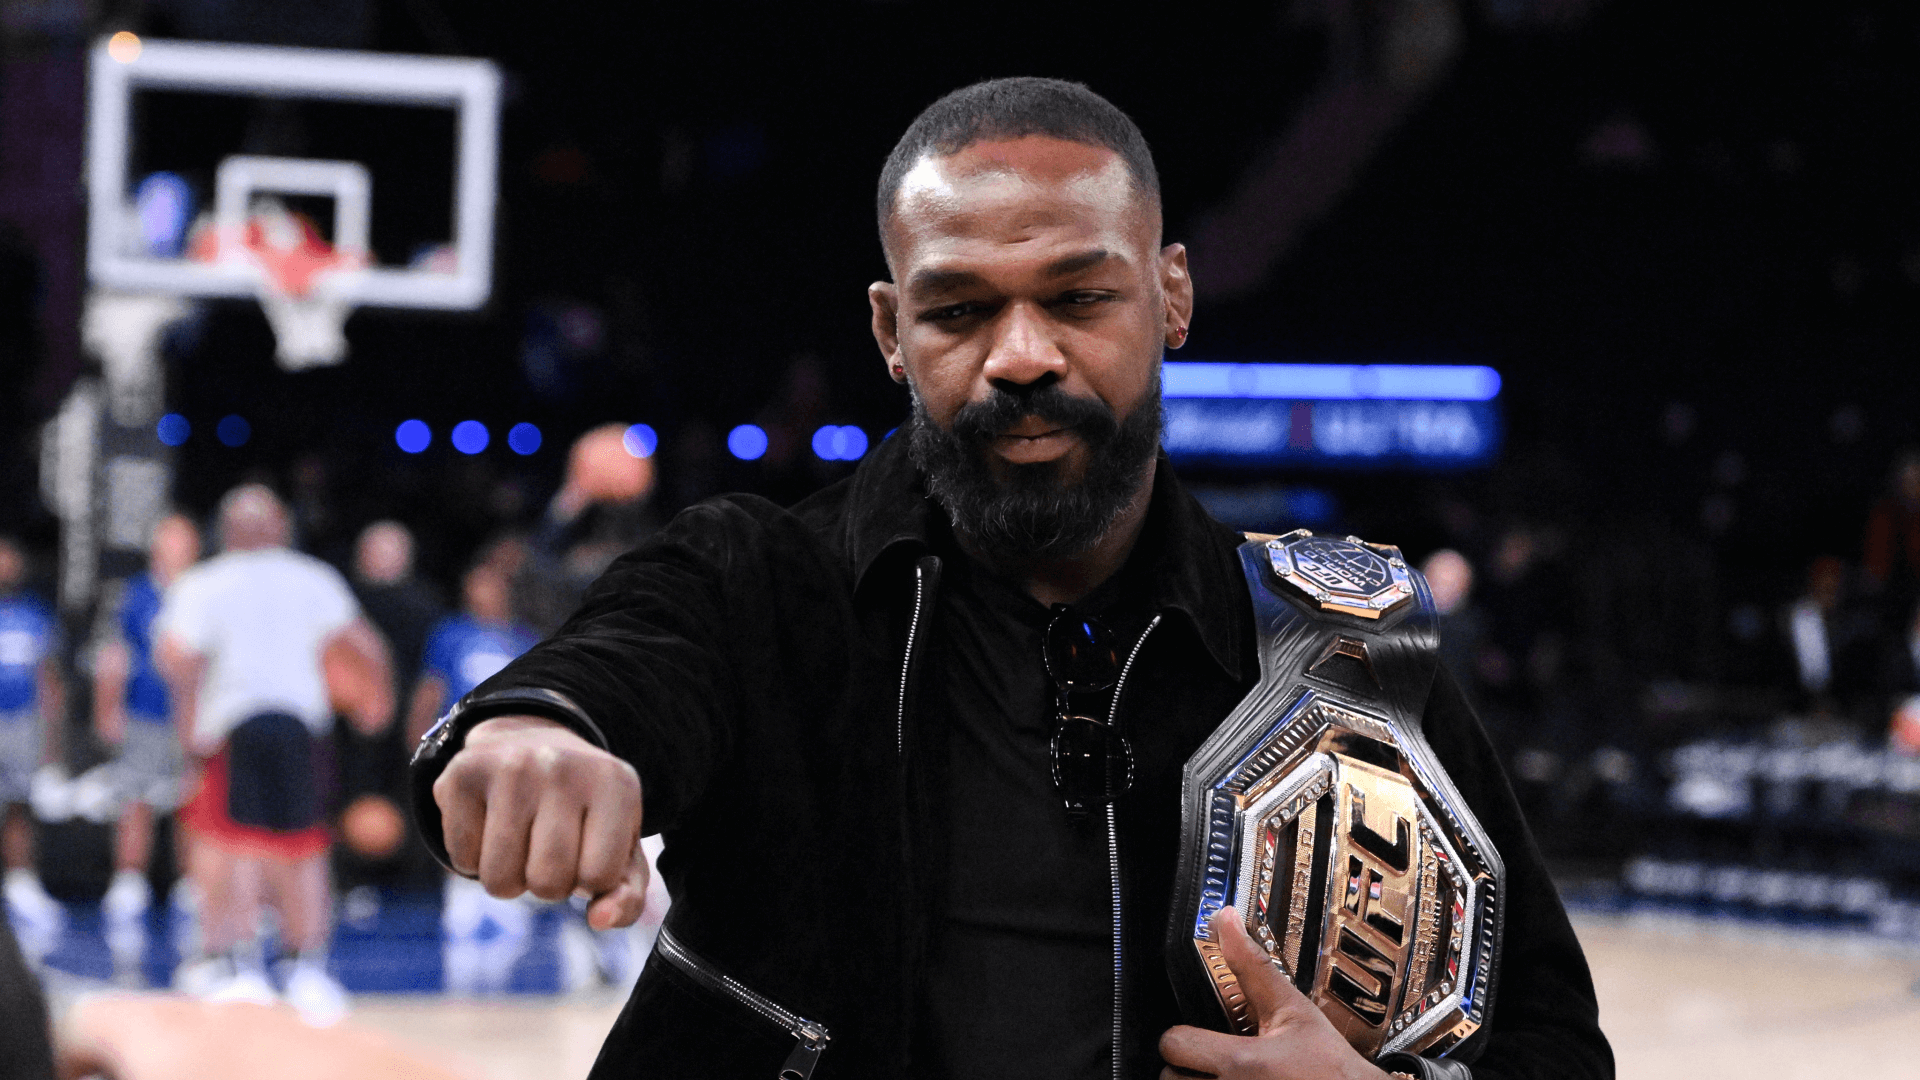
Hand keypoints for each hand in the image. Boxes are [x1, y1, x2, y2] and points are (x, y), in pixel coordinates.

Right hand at [432, 715, 648, 929]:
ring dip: (508, 878)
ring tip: (520, 842)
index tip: (586, 852)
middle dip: (546, 885)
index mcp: (615, 784)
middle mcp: (563, 768)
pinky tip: (489, 825)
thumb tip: (600, 920)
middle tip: (547, 850)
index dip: (588, 881)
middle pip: (548, 882)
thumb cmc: (583, 811)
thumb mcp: (620, 846)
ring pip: (500, 880)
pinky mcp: (463, 773)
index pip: (599, 877)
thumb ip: (626, 895)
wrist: (529, 742)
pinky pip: (462, 860)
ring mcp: (510, 767)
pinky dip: (473, 858)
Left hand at [1159, 910, 1391, 1079]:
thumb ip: (1251, 967)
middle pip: (1169, 1077)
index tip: (1199, 1035)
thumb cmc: (1329, 1066)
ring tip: (1224, 1078)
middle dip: (1186, 1066)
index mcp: (1240, 1062)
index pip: (1173, 1044)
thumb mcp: (1293, 1011)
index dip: (1182, 1036)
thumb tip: (1225, 921)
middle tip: (1211, 1060)